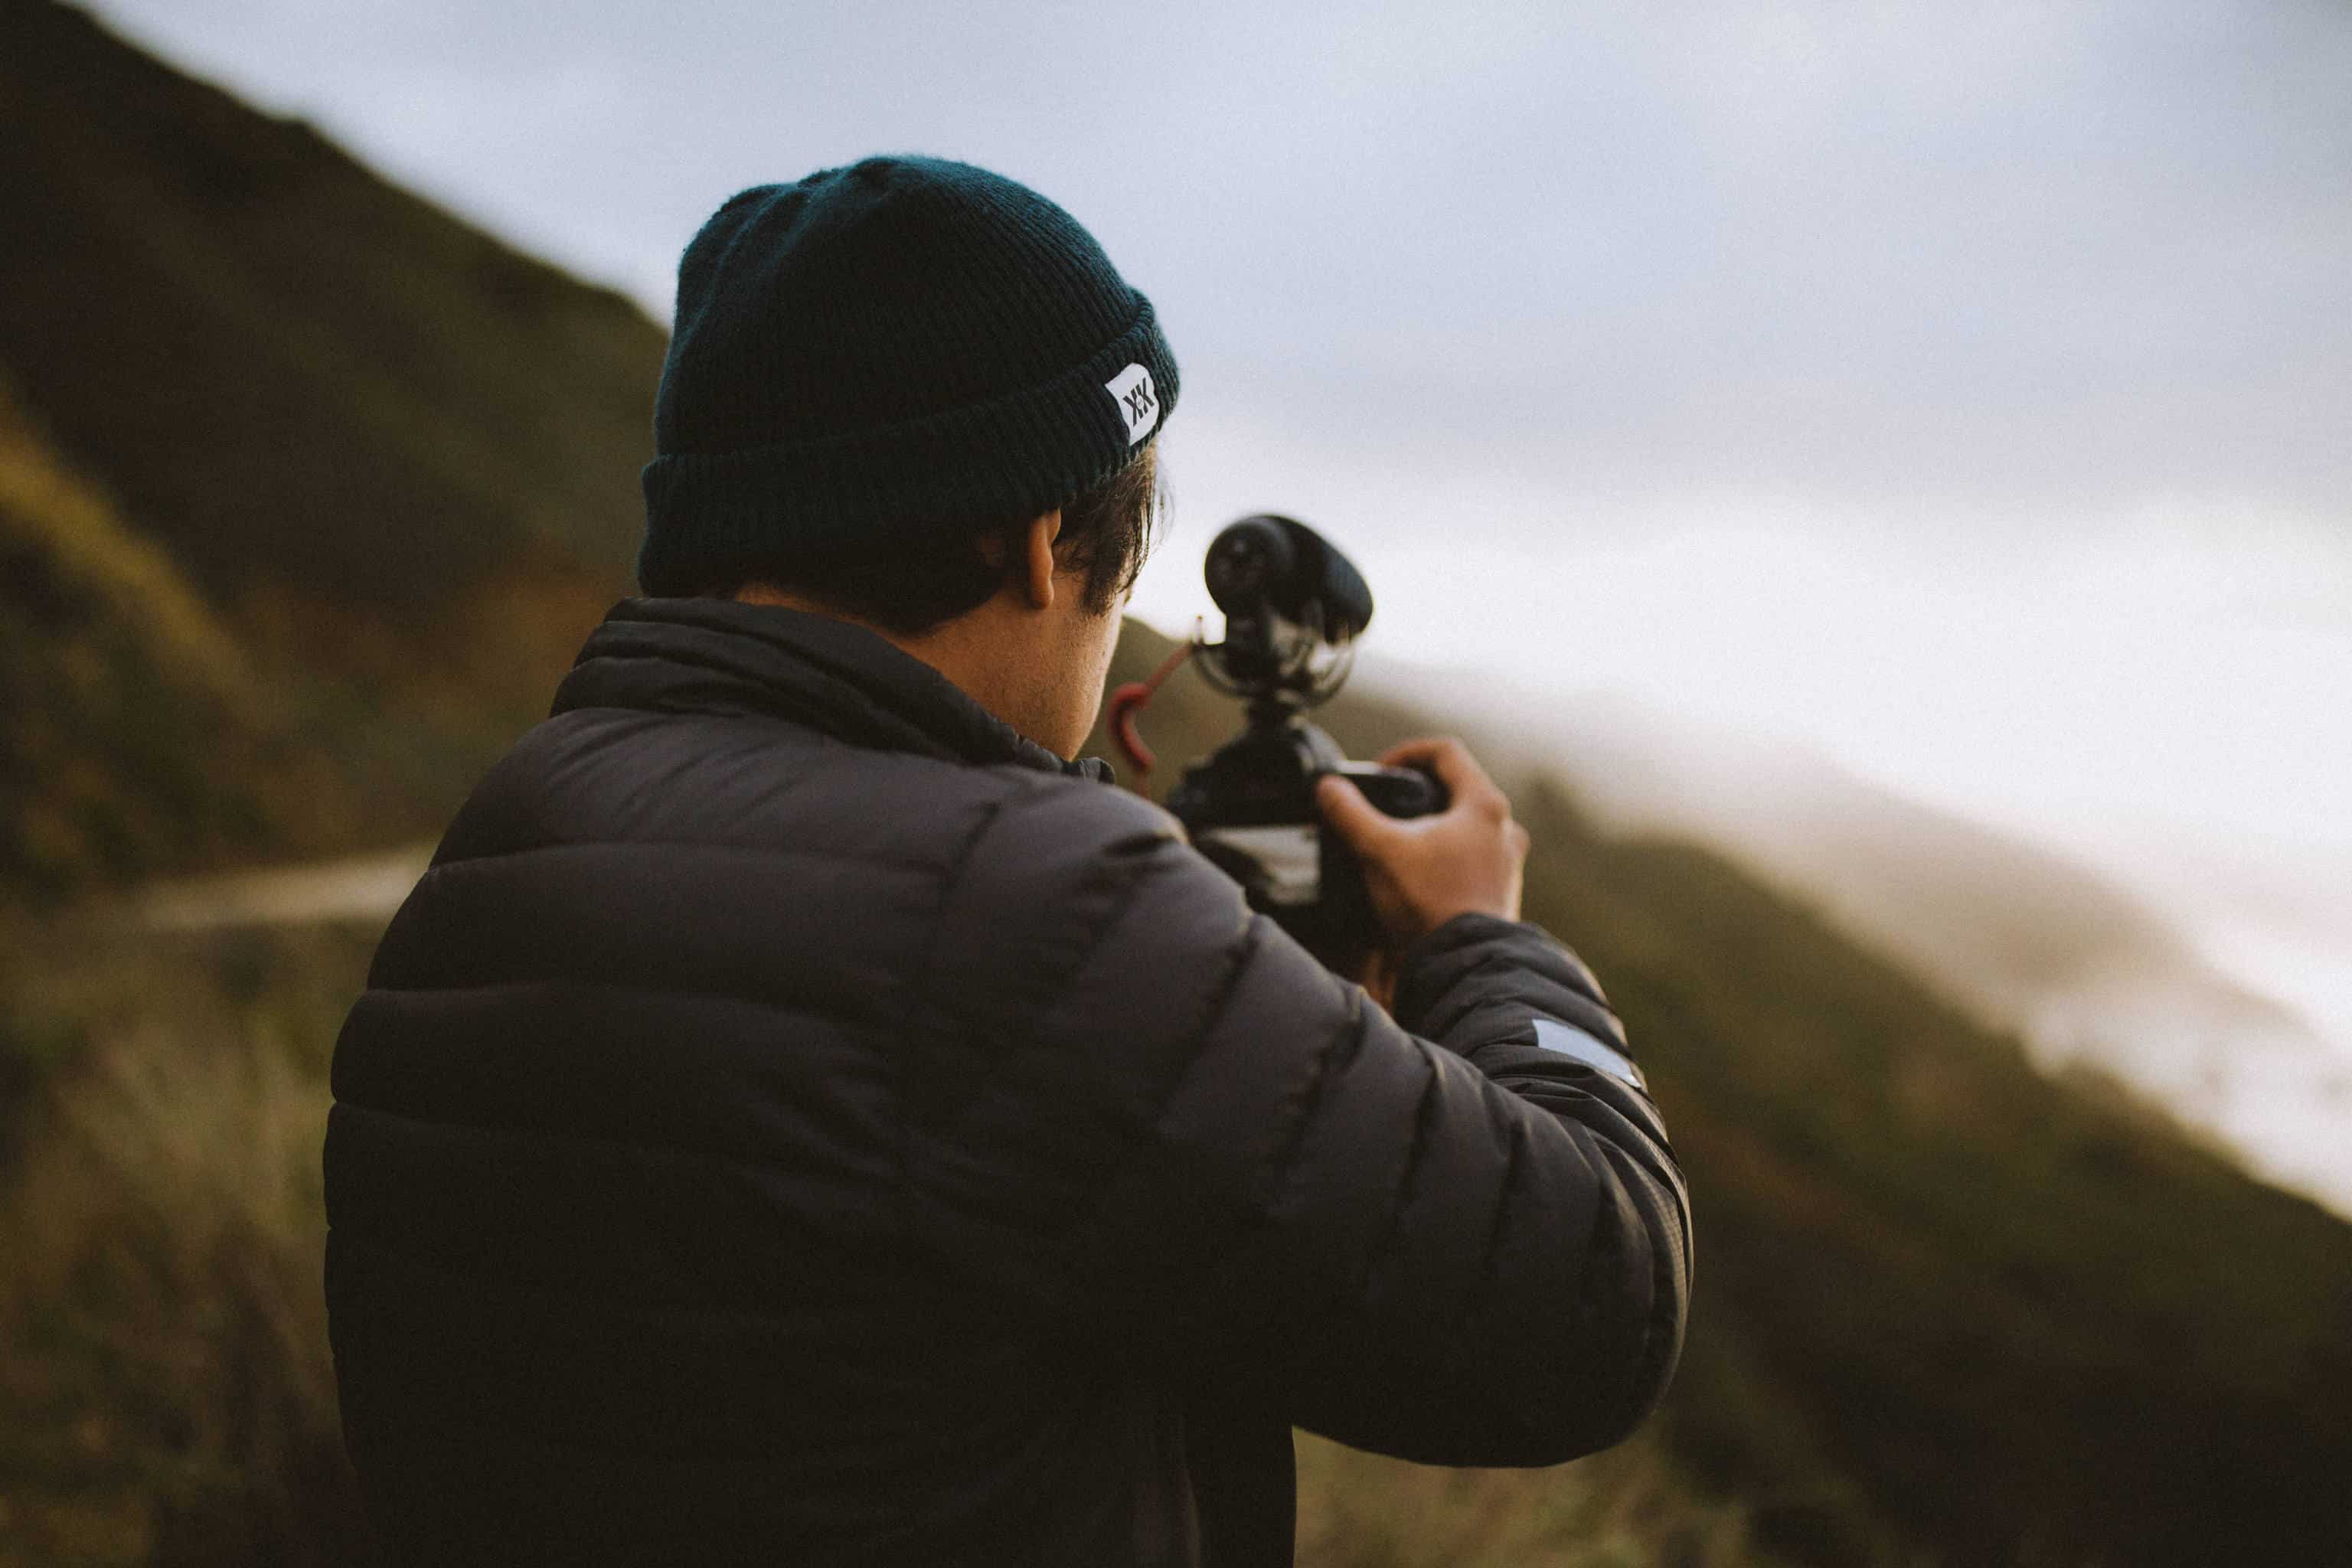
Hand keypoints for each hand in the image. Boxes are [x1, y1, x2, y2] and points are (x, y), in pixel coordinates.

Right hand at [1314, 736, 1529, 949]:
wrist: (1463, 965)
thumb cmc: (1430, 904)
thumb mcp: (1379, 851)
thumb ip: (1350, 814)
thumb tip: (1328, 788)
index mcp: (1483, 805)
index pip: (1445, 752)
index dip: (1406, 752)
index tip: (1380, 772)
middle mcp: (1504, 828)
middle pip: (1457, 788)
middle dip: (1417, 792)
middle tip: (1386, 806)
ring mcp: (1506, 861)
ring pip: (1466, 825)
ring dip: (1432, 826)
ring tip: (1399, 843)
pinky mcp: (1500, 890)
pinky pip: (1471, 858)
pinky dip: (1444, 857)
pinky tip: (1417, 876)